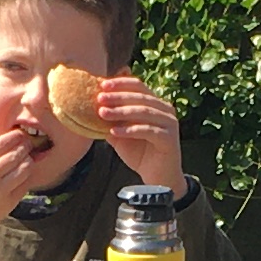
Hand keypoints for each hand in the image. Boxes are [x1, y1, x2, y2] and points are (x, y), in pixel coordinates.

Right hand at [0, 124, 49, 260]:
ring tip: (27, 158)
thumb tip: (8, 144)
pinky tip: (24, 174)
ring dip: (28, 161)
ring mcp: (0, 191)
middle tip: (28, 144)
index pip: (1, 143)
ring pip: (24, 168)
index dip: (14, 136)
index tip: (19, 134)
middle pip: (15, 154)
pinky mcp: (8, 203)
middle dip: (25, 146)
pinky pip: (25, 185)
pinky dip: (27, 177)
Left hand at [85, 73, 184, 191]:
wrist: (157, 177)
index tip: (102, 85)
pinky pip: (148, 130)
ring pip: (144, 112)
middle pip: (140, 97)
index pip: (138, 86)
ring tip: (103, 113)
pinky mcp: (169, 138)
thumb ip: (111, 120)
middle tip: (100, 98)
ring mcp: (169, 123)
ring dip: (121, 112)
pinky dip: (130, 130)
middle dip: (118, 97)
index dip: (121, 83)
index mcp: (155, 104)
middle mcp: (165, 110)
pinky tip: (113, 132)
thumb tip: (91, 107)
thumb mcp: (121, 134)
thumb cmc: (140, 154)